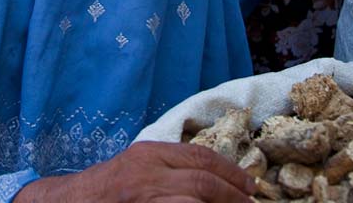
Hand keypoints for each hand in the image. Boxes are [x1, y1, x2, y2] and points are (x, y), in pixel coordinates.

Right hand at [13, 142, 255, 201]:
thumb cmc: (103, 191)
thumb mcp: (136, 168)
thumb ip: (167, 169)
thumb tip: (210, 180)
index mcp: (148, 154)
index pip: (200, 157)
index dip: (230, 171)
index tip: (248, 184)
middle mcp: (147, 172)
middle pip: (203, 179)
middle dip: (232, 193)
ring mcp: (144, 196)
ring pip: (195, 199)